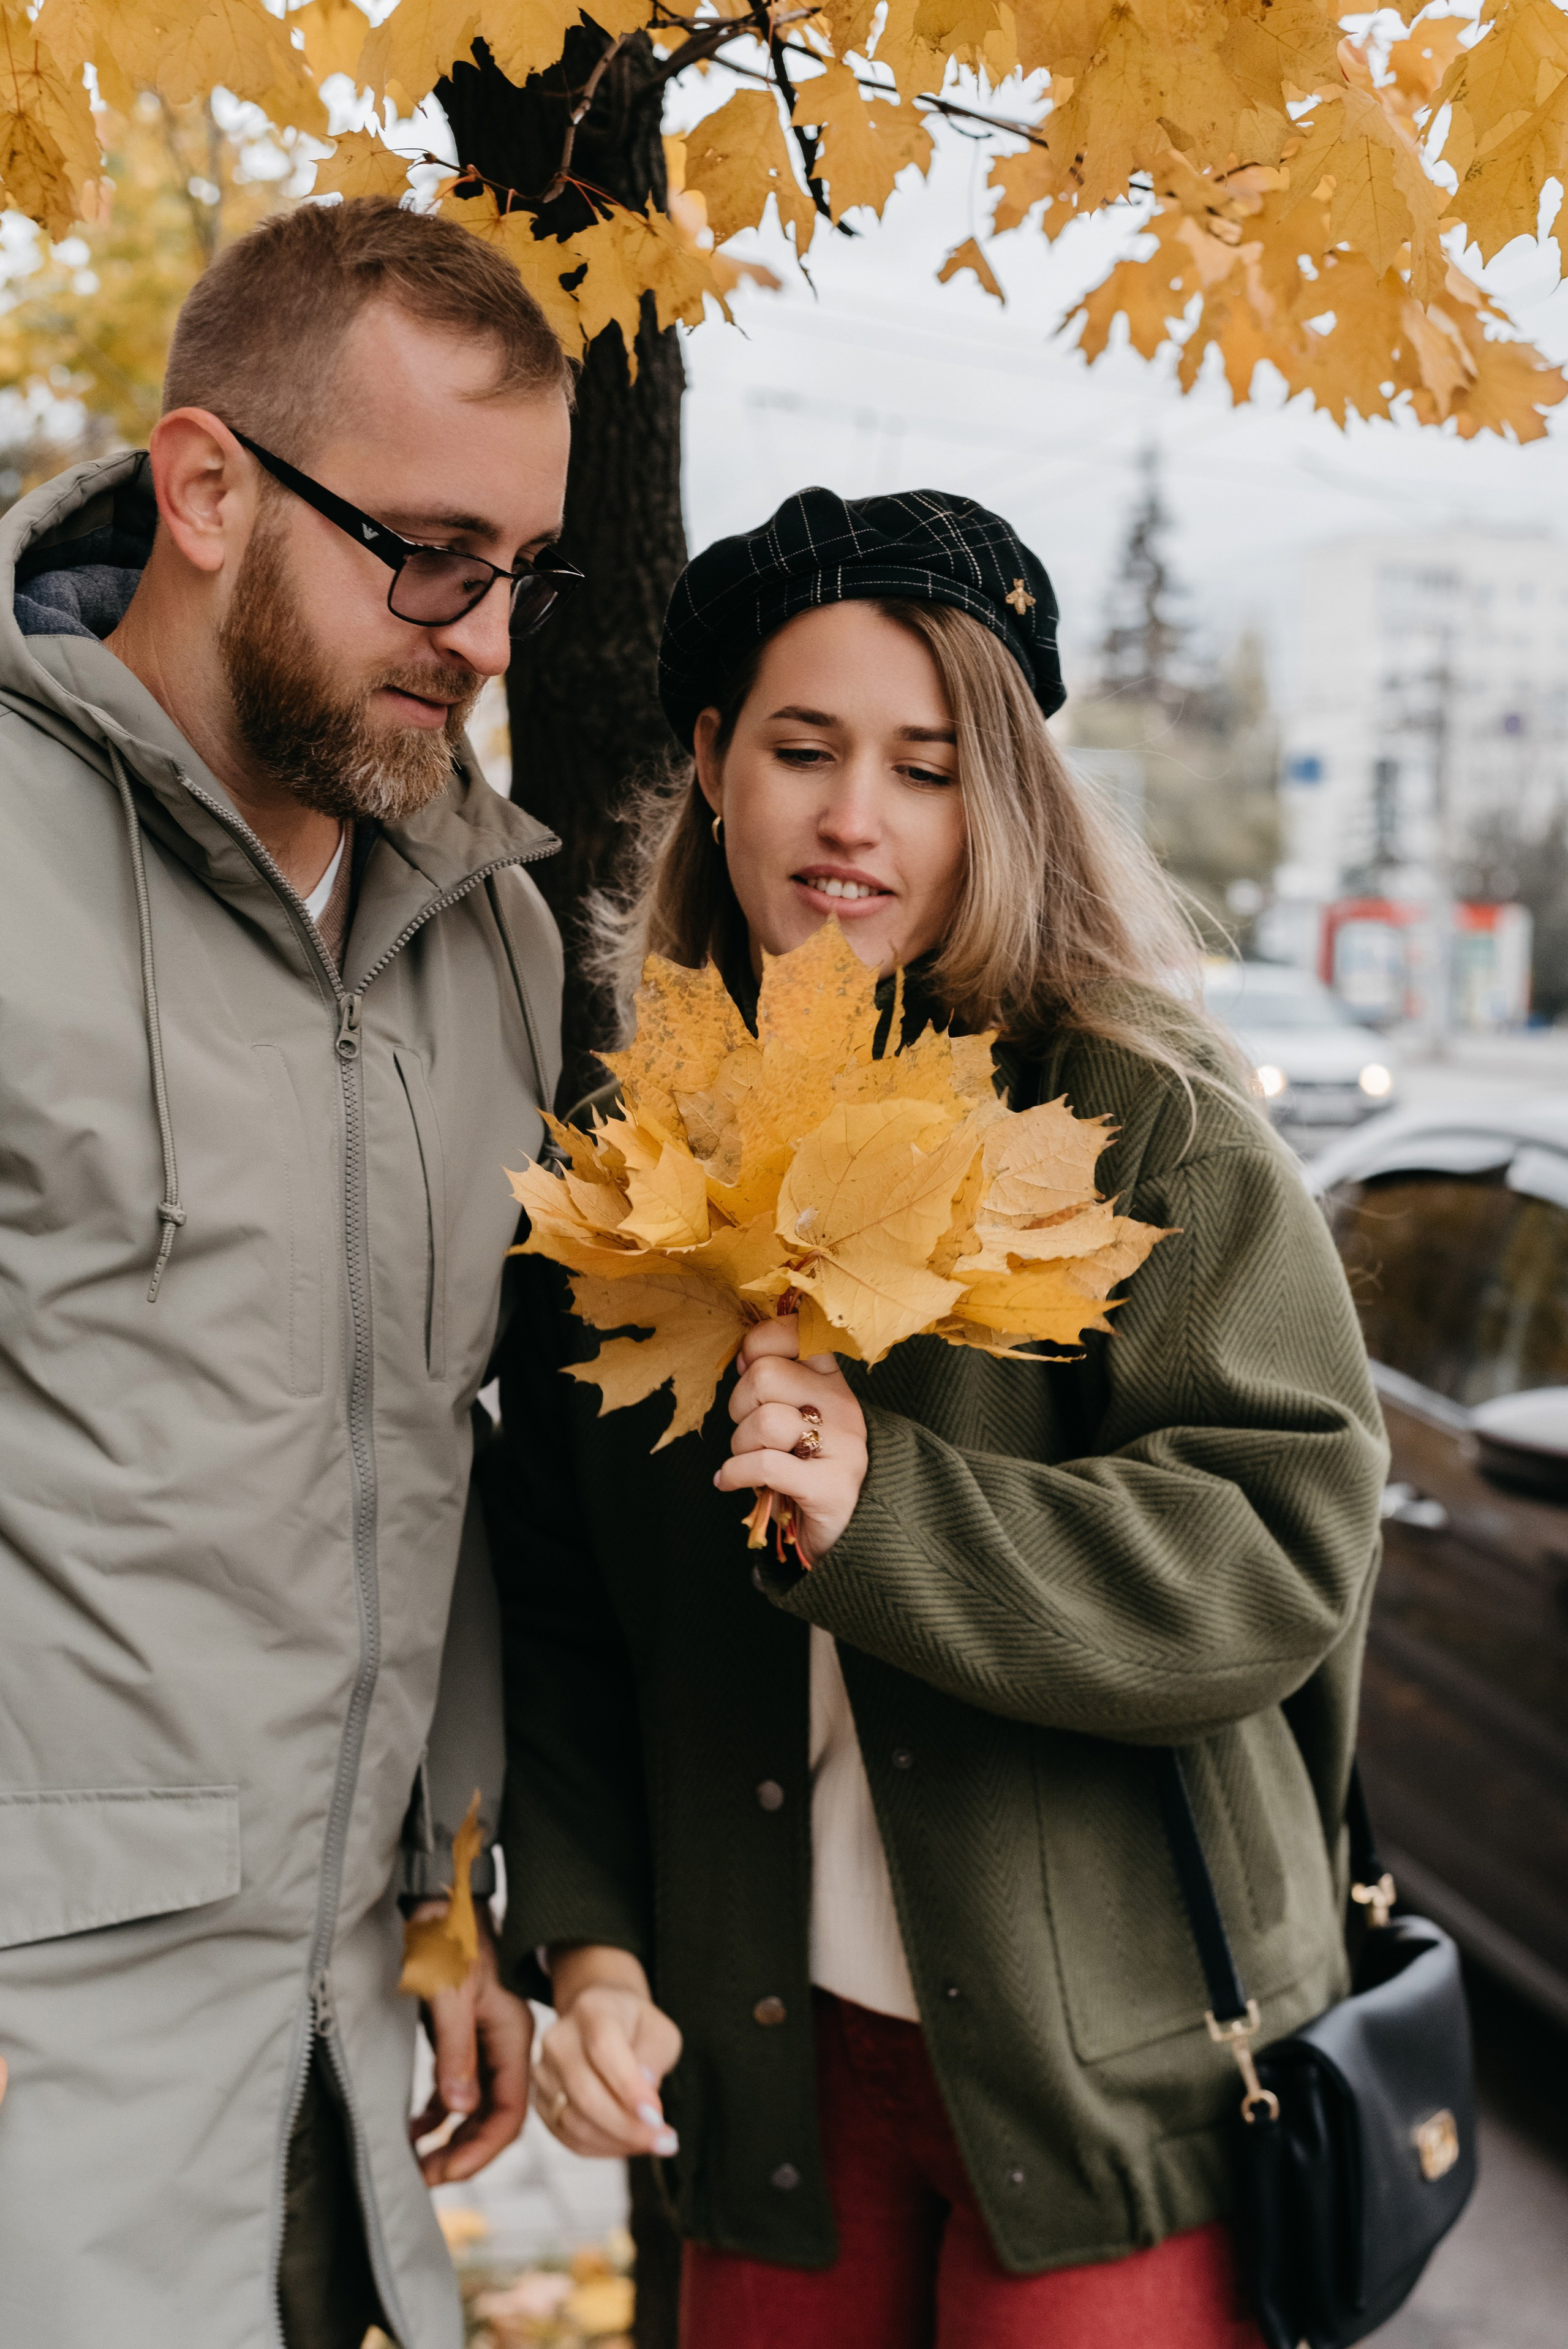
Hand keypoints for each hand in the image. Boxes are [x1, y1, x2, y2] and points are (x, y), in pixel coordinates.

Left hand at [411, 1902, 532, 2184]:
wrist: (434, 1898)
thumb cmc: (444, 1939)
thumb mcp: (448, 1994)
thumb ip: (455, 2051)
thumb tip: (458, 2111)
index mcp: (511, 2033)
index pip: (509, 2111)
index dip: (481, 2149)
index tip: (447, 2173)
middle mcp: (502, 2042)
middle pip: (494, 2115)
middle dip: (464, 2151)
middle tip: (425, 2178)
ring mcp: (481, 2039)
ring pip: (474, 2106)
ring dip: (449, 2138)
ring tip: (418, 2164)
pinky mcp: (459, 2035)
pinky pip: (455, 2087)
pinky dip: (437, 2113)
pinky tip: (415, 2128)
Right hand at [533, 1945, 682, 2159]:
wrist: (601, 2021)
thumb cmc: (635, 2027)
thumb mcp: (659, 2032)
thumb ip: (654, 2059)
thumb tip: (644, 2092)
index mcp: (592, 2011)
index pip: (603, 2051)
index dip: (629, 2089)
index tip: (657, 2117)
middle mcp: (559, 2039)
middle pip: (585, 2093)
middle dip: (627, 2127)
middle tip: (663, 2141)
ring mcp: (544, 2072)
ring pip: (575, 2122)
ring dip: (618, 2142)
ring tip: (650, 2141)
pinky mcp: (540, 2101)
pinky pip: (568, 2138)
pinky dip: (602, 2147)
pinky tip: (627, 2142)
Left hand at [715, 1314, 867, 1564]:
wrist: (852, 1525)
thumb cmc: (808, 1461)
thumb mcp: (797, 1410)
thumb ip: (775, 1378)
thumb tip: (742, 1357)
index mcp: (832, 1379)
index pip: (794, 1332)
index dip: (757, 1345)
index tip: (748, 1370)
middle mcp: (842, 1405)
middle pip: (765, 1376)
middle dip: (739, 1405)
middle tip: (749, 1429)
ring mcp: (841, 1446)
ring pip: (764, 1421)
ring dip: (740, 1445)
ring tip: (750, 1458)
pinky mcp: (830, 1486)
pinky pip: (765, 1465)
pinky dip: (734, 1474)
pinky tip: (728, 1481)